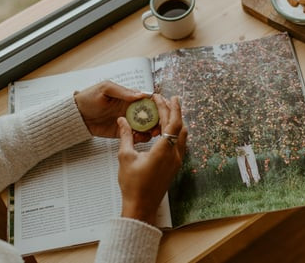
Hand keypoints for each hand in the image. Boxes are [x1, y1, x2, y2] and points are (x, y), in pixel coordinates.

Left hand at [74, 81, 156, 141]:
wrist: (76, 115)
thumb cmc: (89, 98)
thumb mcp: (105, 89)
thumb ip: (123, 92)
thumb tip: (141, 94)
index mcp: (128, 97)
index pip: (147, 100)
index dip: (157, 104)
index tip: (163, 109)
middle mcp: (130, 109)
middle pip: (150, 115)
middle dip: (157, 120)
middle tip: (159, 126)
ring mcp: (127, 122)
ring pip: (144, 127)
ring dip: (150, 130)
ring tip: (151, 134)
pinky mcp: (121, 133)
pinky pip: (134, 136)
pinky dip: (140, 138)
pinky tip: (140, 138)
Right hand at [116, 94, 186, 225]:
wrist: (141, 207)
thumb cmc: (133, 185)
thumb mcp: (125, 157)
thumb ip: (126, 136)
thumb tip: (122, 121)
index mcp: (164, 150)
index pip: (173, 123)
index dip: (172, 108)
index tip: (170, 96)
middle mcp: (174, 154)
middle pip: (179, 127)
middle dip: (173, 111)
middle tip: (166, 100)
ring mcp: (176, 161)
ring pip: (181, 135)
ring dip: (175, 122)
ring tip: (166, 112)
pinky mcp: (174, 166)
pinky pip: (179, 144)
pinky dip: (174, 132)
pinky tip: (164, 130)